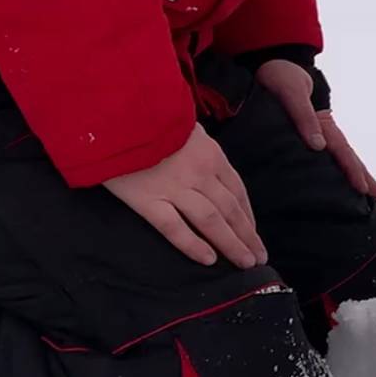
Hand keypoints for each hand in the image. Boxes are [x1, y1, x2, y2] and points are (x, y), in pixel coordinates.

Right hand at [104, 125, 267, 268]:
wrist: (116, 112)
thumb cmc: (150, 116)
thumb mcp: (186, 125)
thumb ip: (198, 147)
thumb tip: (207, 163)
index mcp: (211, 154)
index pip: (236, 190)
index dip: (247, 215)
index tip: (253, 233)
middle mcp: (199, 173)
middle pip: (230, 209)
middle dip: (247, 235)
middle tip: (259, 258)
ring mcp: (174, 187)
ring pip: (211, 220)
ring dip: (231, 244)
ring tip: (244, 263)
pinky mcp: (147, 200)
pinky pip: (174, 227)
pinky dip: (193, 245)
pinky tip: (208, 260)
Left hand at [255, 59, 375, 199]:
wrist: (273, 66)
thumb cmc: (281, 78)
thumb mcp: (290, 92)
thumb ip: (303, 116)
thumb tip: (319, 146)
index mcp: (323, 122)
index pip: (341, 149)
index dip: (352, 169)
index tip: (362, 188)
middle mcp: (325, 129)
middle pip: (348, 154)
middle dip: (363, 175)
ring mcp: (320, 132)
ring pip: (341, 155)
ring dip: (355, 172)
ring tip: (368, 192)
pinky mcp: (310, 135)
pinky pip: (328, 155)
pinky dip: (339, 168)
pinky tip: (339, 181)